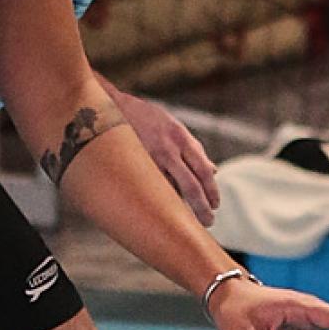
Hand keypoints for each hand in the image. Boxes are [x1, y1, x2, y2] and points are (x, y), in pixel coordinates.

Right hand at [113, 87, 218, 220]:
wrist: (114, 107)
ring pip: (170, 190)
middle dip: (202, 207)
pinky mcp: (133, 165)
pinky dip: (160, 199)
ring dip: (180, 207)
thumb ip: (195, 149)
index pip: (203, 170)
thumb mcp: (175, 128)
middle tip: (208, 222)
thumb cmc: (148, 119)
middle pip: (191, 185)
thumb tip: (214, 170)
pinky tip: (163, 209)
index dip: (212, 191)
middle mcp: (168, 148)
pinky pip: (151, 188)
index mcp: (181, 138)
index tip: (215, 205)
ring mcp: (149, 158)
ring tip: (185, 221)